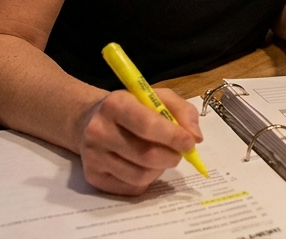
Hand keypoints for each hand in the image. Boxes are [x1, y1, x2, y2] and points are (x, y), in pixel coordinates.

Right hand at [74, 88, 203, 194]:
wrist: (90, 120)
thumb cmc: (132, 107)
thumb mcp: (156, 97)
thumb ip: (182, 111)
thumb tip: (195, 137)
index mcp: (115, 104)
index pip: (148, 125)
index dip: (173, 136)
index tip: (190, 142)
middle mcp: (98, 130)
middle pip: (146, 155)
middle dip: (172, 156)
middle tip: (179, 152)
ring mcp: (93, 156)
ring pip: (141, 175)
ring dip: (160, 169)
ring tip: (159, 156)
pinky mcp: (93, 177)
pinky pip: (132, 188)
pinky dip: (146, 180)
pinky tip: (142, 165)